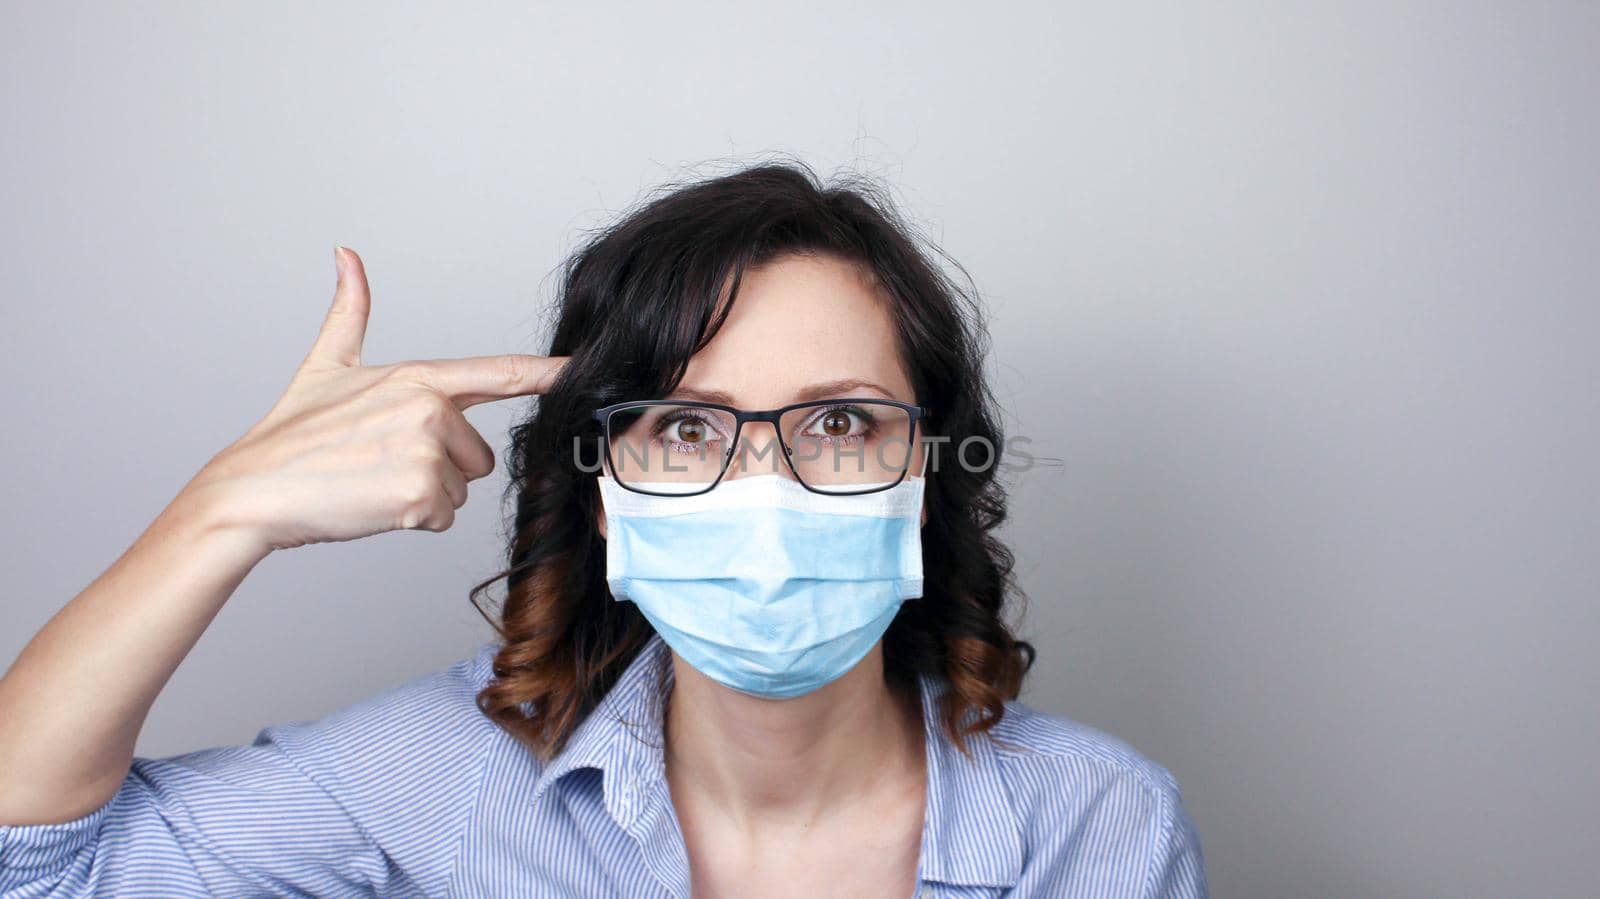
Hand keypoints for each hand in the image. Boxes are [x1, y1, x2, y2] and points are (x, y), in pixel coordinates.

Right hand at [183, 246, 567, 551]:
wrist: (253, 491)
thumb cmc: (292, 434)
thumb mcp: (326, 365)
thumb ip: (350, 311)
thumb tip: (345, 254)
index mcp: (416, 377)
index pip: (497, 373)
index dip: (545, 372)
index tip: (581, 368)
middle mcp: (429, 408)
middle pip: (478, 456)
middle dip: (439, 467)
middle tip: (380, 462)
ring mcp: (426, 451)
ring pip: (460, 488)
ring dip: (423, 494)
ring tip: (372, 480)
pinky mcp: (420, 494)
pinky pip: (442, 516)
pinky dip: (410, 519)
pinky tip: (371, 503)